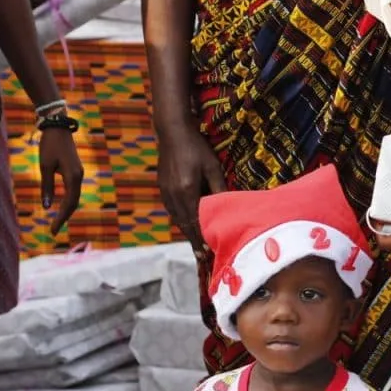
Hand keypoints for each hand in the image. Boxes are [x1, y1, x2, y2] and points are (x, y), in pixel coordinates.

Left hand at [39, 126, 84, 234]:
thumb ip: (46, 187)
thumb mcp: (45, 167)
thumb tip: (47, 206)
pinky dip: (68, 201)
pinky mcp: (75, 170)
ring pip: (75, 196)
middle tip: (53, 230)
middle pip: (74, 202)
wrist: (58, 128)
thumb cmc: (50, 146)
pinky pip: (73, 190)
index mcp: (73, 176)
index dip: (61, 218)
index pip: (69, 203)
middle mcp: (79, 176)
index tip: (53, 230)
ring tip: (57, 222)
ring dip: (66, 210)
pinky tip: (61, 207)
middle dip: (64, 217)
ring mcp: (79, 173)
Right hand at [155, 120, 224, 253]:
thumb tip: (228, 207)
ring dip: (186, 232)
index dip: (201, 237)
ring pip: (177, 219)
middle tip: (202, 256)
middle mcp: (173, 196)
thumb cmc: (197, 148)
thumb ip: (219, 188)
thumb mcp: (212, 167)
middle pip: (184, 224)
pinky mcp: (162, 188)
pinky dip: (180, 221)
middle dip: (193, 240)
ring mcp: (165, 193)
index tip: (208, 252)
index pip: (195, 221)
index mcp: (186, 191)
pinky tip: (186, 225)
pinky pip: (172, 210)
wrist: (172, 133)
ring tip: (196, 245)